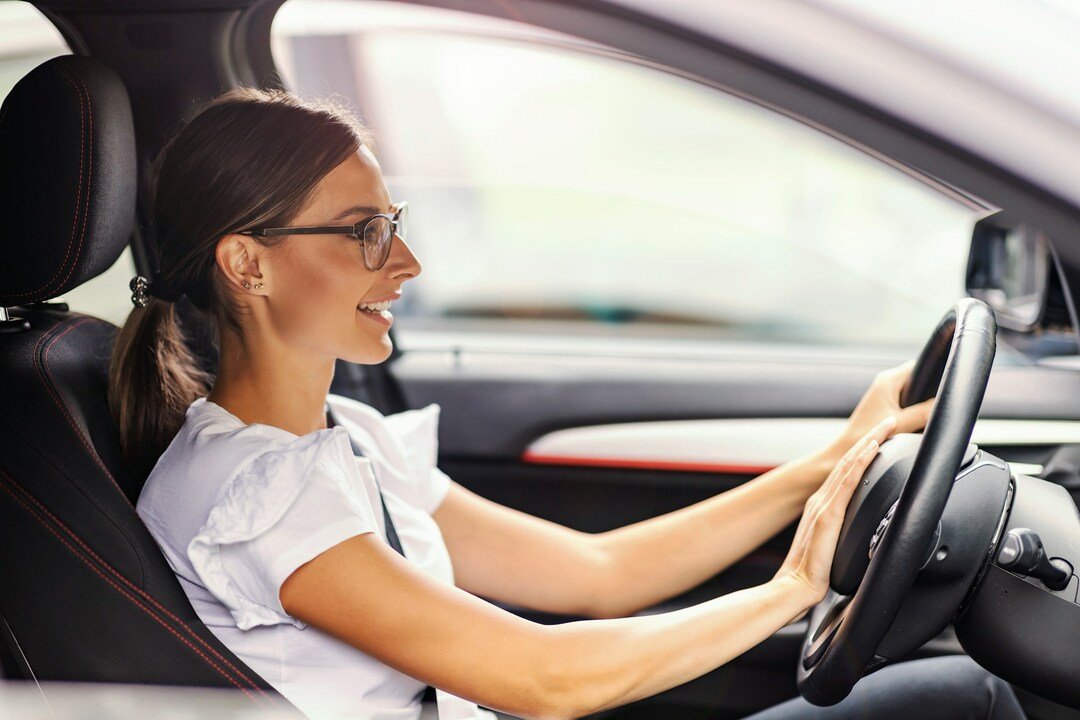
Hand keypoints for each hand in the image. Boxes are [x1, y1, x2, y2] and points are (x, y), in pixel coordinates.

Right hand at [774, 416, 896, 612]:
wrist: (794, 587)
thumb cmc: (813, 575)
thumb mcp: (832, 549)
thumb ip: (843, 537)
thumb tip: (863, 537)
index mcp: (823, 508)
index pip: (847, 472)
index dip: (864, 451)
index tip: (881, 436)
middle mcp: (821, 500)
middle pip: (849, 461)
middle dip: (871, 438)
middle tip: (890, 420)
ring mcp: (823, 505)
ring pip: (850, 465)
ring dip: (869, 442)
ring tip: (886, 425)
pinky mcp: (828, 515)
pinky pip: (848, 481)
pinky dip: (861, 461)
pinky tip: (872, 449)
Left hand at [824, 359, 935, 467]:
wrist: (847, 449)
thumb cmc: (867, 435)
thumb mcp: (901, 423)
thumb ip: (923, 413)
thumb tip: (946, 403)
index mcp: (888, 380)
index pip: (919, 366)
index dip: (935, 373)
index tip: (948, 383)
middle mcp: (886, 382)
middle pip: (918, 379)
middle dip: (930, 390)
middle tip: (940, 403)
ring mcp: (885, 393)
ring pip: (913, 392)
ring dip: (922, 401)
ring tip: (929, 413)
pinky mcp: (885, 405)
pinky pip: (907, 401)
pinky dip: (915, 409)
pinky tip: (919, 420)